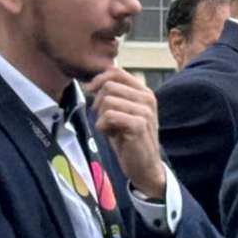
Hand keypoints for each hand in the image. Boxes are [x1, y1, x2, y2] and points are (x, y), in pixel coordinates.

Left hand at [87, 66, 167, 197]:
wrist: (144, 165)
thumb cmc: (129, 138)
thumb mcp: (122, 112)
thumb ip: (113, 95)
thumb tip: (91, 83)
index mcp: (144, 92)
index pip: (117, 72)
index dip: (99, 79)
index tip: (90, 91)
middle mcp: (147, 98)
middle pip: (108, 86)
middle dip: (98, 102)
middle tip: (103, 119)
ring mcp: (145, 111)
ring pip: (107, 101)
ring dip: (101, 117)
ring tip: (110, 129)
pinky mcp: (139, 125)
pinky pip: (109, 116)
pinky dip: (103, 127)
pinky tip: (111, 135)